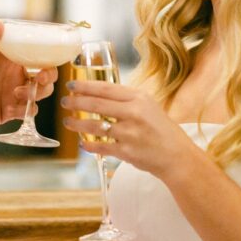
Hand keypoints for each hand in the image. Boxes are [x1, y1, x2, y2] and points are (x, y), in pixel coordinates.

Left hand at [0, 20, 56, 129]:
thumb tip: (1, 23)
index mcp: (9, 57)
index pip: (36, 53)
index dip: (48, 56)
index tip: (49, 60)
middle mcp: (14, 74)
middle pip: (44, 75)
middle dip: (48, 77)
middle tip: (39, 79)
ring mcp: (13, 93)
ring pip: (40, 93)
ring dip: (37, 94)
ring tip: (18, 94)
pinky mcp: (8, 111)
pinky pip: (27, 112)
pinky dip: (25, 111)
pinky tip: (11, 109)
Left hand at [60, 80, 196, 179]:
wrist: (176, 155)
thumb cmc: (161, 129)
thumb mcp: (149, 106)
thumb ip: (127, 99)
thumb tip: (99, 94)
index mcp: (139, 98)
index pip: (105, 88)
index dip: (85, 86)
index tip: (71, 85)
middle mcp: (134, 113)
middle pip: (97, 105)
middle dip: (76, 102)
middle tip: (64, 102)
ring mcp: (130, 133)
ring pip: (95, 126)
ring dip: (77, 124)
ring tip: (68, 122)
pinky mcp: (126, 151)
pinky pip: (101, 147)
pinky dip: (89, 145)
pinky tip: (82, 143)